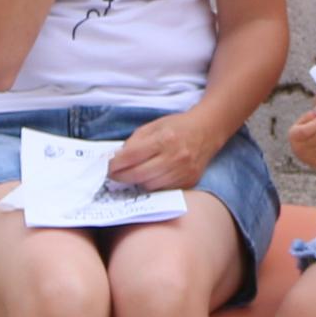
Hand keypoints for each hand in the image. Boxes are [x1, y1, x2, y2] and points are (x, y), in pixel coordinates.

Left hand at [106, 108, 222, 194]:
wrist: (207, 131)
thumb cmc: (177, 126)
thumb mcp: (153, 126)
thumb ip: (134, 142)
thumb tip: (116, 159)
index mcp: (164, 139)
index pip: (131, 156)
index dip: (115, 164)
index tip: (107, 167)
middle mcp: (175, 157)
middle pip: (139, 175)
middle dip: (121, 177)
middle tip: (114, 175)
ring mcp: (183, 172)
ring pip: (150, 186)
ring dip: (137, 182)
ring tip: (131, 176)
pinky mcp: (189, 182)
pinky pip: (163, 190)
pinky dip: (152, 186)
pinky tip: (148, 178)